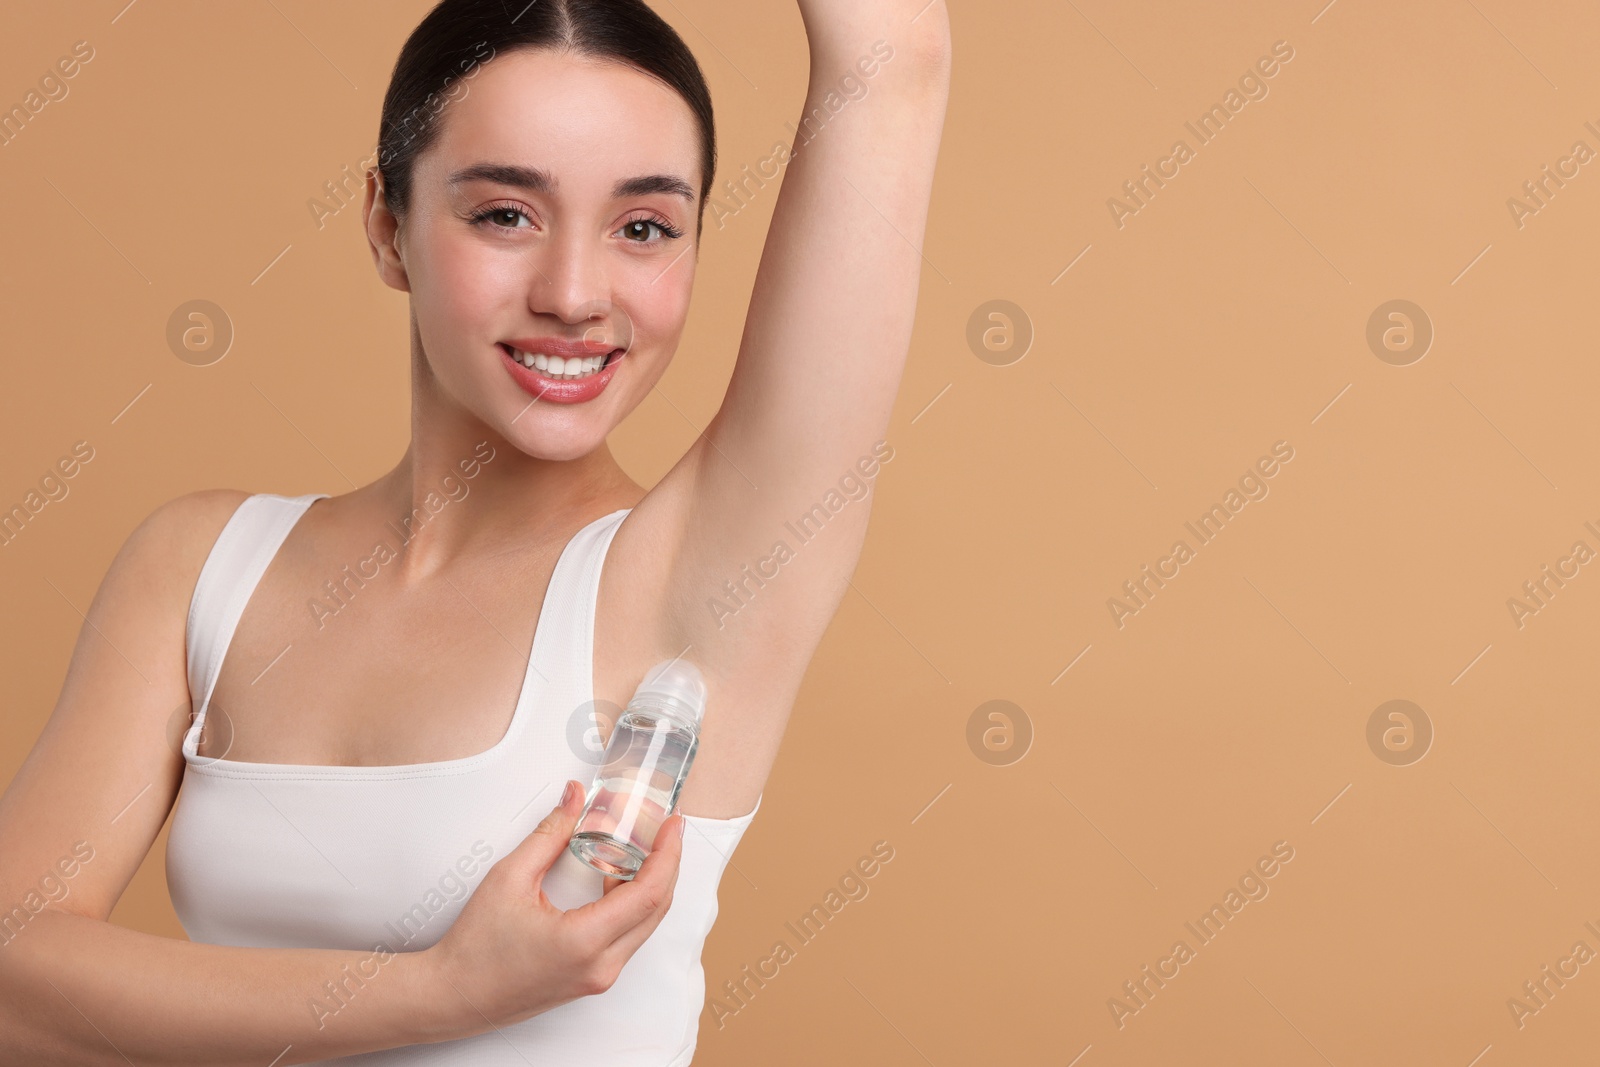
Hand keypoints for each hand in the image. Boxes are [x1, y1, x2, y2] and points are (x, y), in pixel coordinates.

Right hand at [423, 779, 685, 1030]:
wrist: (453, 995)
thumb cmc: (474, 948)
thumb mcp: (509, 878)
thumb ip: (550, 834)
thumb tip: (574, 800)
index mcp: (584, 942)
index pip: (649, 893)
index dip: (667, 854)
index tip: (672, 826)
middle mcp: (601, 966)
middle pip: (657, 909)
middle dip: (667, 864)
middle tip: (665, 830)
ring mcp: (599, 977)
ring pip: (645, 924)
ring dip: (649, 884)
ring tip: (640, 846)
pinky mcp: (593, 979)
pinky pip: (627, 937)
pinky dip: (631, 904)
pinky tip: (615, 877)